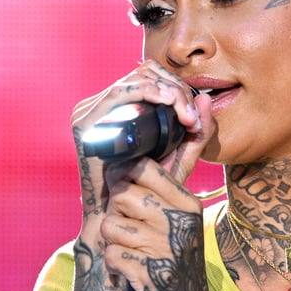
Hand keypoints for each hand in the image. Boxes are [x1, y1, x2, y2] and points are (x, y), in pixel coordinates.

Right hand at [72, 61, 209, 232]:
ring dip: (165, 91)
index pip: (151, 78)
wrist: (118, 217)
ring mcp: (91, 112)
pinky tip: (165, 102)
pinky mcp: (85, 122)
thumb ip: (197, 133)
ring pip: (134, 79)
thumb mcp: (179, 159)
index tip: (194, 116)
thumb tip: (205, 98)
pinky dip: (145, 92)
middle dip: (174, 88)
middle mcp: (105, 107)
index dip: (177, 87)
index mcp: (123, 109)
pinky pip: (117, 94)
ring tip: (184, 115)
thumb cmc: (148, 191)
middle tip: (191, 116)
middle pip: (143, 73)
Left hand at [97, 155, 209, 290]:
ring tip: (130, 253)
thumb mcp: (179, 227)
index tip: (118, 186)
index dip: (120, 174)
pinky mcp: (152, 275)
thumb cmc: (177, 267)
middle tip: (125, 230)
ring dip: (112, 242)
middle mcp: (180, 223)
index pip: (143, 168)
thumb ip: (155, 197)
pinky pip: (111, 254)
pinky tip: (129, 272)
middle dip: (113, 212)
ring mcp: (167, 249)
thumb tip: (116, 166)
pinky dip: (114, 265)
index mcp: (188, 205)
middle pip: (121, 194)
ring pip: (110, 225)